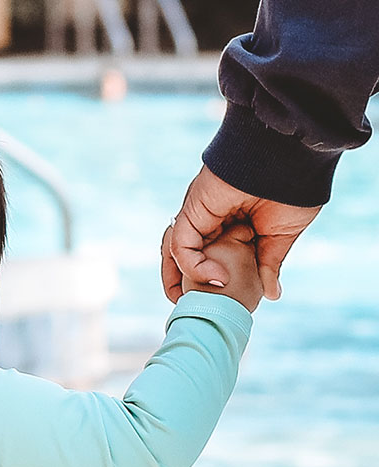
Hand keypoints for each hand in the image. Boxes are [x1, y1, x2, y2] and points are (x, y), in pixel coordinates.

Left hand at [161, 166, 318, 302]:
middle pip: (184, 255)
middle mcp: (210, 219)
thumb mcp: (281, 236)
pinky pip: (181, 244)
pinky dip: (194, 265)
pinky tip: (218, 277)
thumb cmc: (292, 190)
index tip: (218, 302)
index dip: (207, 280)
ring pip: (175, 251)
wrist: (290, 159)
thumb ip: (269, 264)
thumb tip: (272, 294)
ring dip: (179, 278)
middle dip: (182, 283)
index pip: (209, 256)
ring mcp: (199, 214)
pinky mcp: (192, 209)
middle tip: (191, 307)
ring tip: (192, 301)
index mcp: (232, 225)